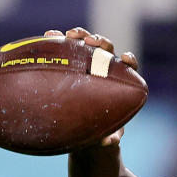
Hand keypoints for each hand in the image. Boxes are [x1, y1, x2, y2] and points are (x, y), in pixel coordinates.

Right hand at [45, 27, 137, 146]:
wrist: (85, 130)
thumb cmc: (102, 132)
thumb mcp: (107, 136)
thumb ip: (112, 137)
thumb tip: (110, 141)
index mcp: (120, 82)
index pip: (129, 66)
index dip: (128, 60)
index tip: (125, 58)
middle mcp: (105, 69)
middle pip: (107, 50)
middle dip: (100, 42)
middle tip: (91, 42)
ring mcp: (86, 63)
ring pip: (86, 45)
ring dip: (80, 36)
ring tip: (69, 35)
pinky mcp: (69, 62)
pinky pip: (64, 49)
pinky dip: (57, 41)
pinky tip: (47, 36)